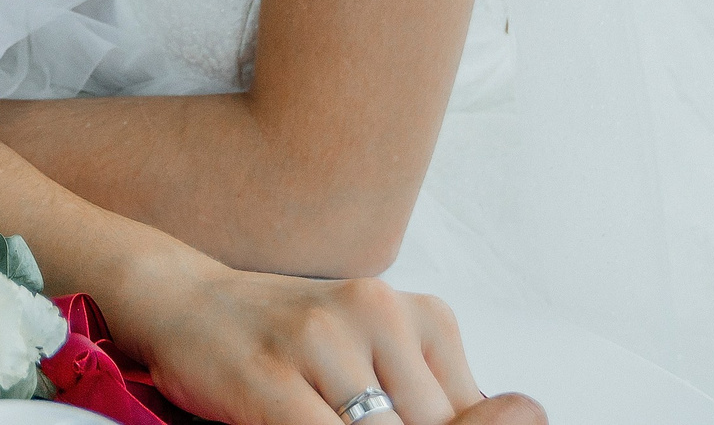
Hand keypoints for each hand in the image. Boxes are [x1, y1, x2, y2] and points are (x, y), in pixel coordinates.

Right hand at [109, 254, 537, 424]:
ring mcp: (323, 343)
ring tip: (326, 411)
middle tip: (352, 415)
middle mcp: (380, 314)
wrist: (187, 300)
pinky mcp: (270, 380)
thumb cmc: (289, 344)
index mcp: (423, 314)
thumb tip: (527, 416)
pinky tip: (302, 424)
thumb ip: (436, 400)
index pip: (475, 416)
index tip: (409, 420)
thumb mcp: (378, 358)